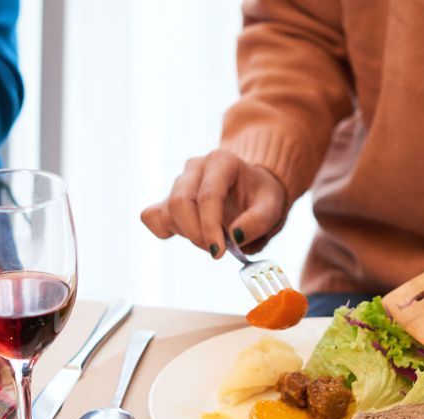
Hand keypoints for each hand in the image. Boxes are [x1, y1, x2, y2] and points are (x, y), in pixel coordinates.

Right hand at [141, 151, 286, 257]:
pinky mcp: (167, 198)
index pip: (207, 195)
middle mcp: (196, 167)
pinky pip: (151, 216)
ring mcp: (178, 182)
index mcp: (222, 162)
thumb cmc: (261, 197)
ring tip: (212, 239)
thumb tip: (235, 237)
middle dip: (196, 234)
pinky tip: (187, 234)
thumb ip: (257, 222)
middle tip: (217, 250)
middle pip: (179, 203)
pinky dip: (164, 231)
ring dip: (187, 234)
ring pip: (167, 212)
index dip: (210, 227)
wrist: (251, 190)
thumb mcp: (272, 208)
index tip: (219, 252)